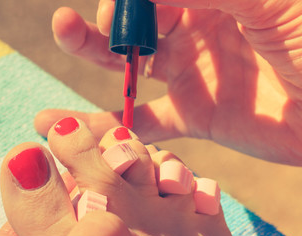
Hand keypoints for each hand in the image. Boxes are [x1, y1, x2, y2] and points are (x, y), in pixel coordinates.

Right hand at [35, 1, 301, 164]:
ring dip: (97, 52)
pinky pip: (150, 120)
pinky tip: (89, 123)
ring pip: (134, 63)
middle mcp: (197, 31)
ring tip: (65, 30)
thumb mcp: (271, 1)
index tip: (122, 7)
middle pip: (139, 21)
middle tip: (98, 23)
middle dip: (113, 18)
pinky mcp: (194, 115)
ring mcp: (192, 75)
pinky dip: (122, 123)